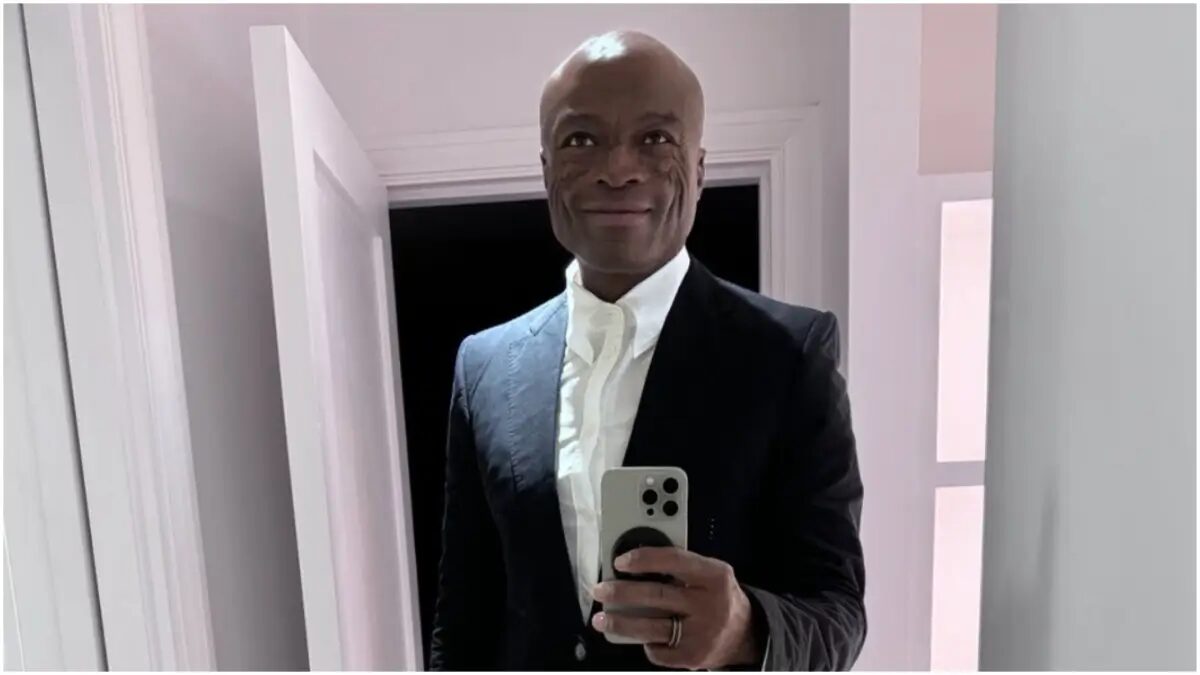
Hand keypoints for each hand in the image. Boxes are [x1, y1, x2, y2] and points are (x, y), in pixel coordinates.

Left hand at [590, 547, 762, 669]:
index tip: (620, 562)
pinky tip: (639, 636)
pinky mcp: (693, 656)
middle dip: (622, 593)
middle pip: (657, 596)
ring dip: (621, 623)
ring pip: (652, 627)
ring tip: (602, 619)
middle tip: (601, 590)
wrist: (745, 634)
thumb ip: (679, 565)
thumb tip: (634, 564)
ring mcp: (701, 633)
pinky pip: (658, 651)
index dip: (643, 559)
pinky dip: (646, 643)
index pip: (674, 561)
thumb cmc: (719, 597)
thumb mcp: (710, 572)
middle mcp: (709, 604)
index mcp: (714, 575)